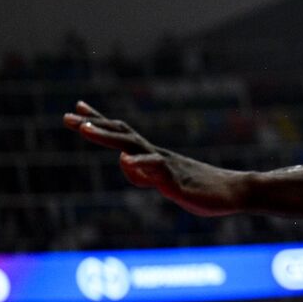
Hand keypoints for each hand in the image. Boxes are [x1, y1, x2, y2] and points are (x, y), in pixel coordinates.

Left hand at [64, 101, 246, 216]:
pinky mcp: (176, 180)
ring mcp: (166, 165)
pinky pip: (155, 169)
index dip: (99, 122)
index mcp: (153, 156)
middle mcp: (156, 155)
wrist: (235, 191)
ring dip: (107, 137)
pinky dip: (139, 163)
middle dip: (94, 125)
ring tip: (84, 129)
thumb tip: (126, 163)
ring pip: (132, 147)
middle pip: (121, 135)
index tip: (78, 110)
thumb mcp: (165, 184)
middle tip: (68, 116)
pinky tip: (125, 160)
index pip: (122, 134)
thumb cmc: (201, 188)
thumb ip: (144, 174)